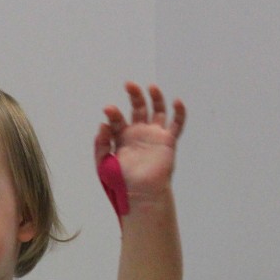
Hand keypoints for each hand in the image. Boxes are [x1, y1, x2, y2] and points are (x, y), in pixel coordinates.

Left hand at [95, 82, 186, 208]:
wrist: (139, 194)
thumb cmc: (120, 182)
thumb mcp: (103, 163)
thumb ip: (101, 144)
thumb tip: (102, 125)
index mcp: (121, 138)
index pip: (117, 120)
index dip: (113, 114)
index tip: (109, 110)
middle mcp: (138, 134)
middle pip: (138, 108)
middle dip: (134, 96)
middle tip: (129, 85)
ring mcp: (154, 136)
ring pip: (157, 111)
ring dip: (155, 98)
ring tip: (150, 87)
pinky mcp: (168, 142)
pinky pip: (177, 125)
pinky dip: (179, 112)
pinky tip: (176, 101)